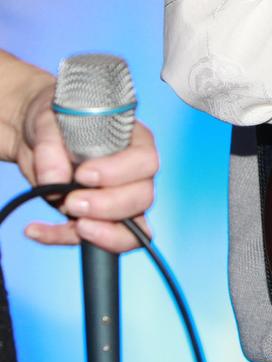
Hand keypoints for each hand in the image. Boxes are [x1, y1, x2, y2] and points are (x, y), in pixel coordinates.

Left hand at [15, 84, 157, 253]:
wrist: (40, 137)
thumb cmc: (57, 120)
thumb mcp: (49, 122)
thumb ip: (51, 147)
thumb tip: (54, 180)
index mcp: (134, 142)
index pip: (144, 162)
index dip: (118, 173)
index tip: (83, 175)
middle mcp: (134, 174)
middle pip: (142, 198)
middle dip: (108, 207)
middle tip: (72, 202)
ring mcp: (120, 200)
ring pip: (130, 228)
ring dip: (101, 232)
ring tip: (71, 224)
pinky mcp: (100, 219)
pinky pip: (95, 241)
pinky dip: (63, 238)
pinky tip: (36, 230)